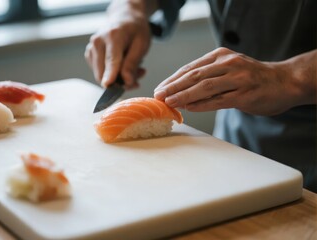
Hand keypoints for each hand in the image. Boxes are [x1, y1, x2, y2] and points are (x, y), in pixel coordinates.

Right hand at [84, 1, 152, 87]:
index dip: (110, 74)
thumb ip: (132, 63)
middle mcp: (98, 41)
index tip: (108, 85)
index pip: (111, 59)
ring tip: (134, 70)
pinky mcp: (89, 55)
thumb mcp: (141, 45)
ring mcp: (91, 48)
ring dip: (118, 79)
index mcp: (113, 36)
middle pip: (104, 71)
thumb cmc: (135, 31)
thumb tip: (126, 82)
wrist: (125, 19)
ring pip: (101, 75)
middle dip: (121, 81)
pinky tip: (123, 68)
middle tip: (139, 77)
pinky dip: (112, 75)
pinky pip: (99, 73)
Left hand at [154, 47, 312, 115]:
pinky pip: (219, 100)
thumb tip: (182, 95)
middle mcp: (228, 64)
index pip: (191, 68)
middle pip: (194, 75)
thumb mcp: (229, 70)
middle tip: (158, 96)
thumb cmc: (252, 78)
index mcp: (221, 56)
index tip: (160, 88)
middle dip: (173, 86)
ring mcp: (238, 78)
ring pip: (204, 87)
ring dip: (184, 95)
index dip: (173, 79)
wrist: (285, 81)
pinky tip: (189, 108)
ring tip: (169, 102)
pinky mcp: (245, 93)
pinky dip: (202, 104)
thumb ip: (208, 79)